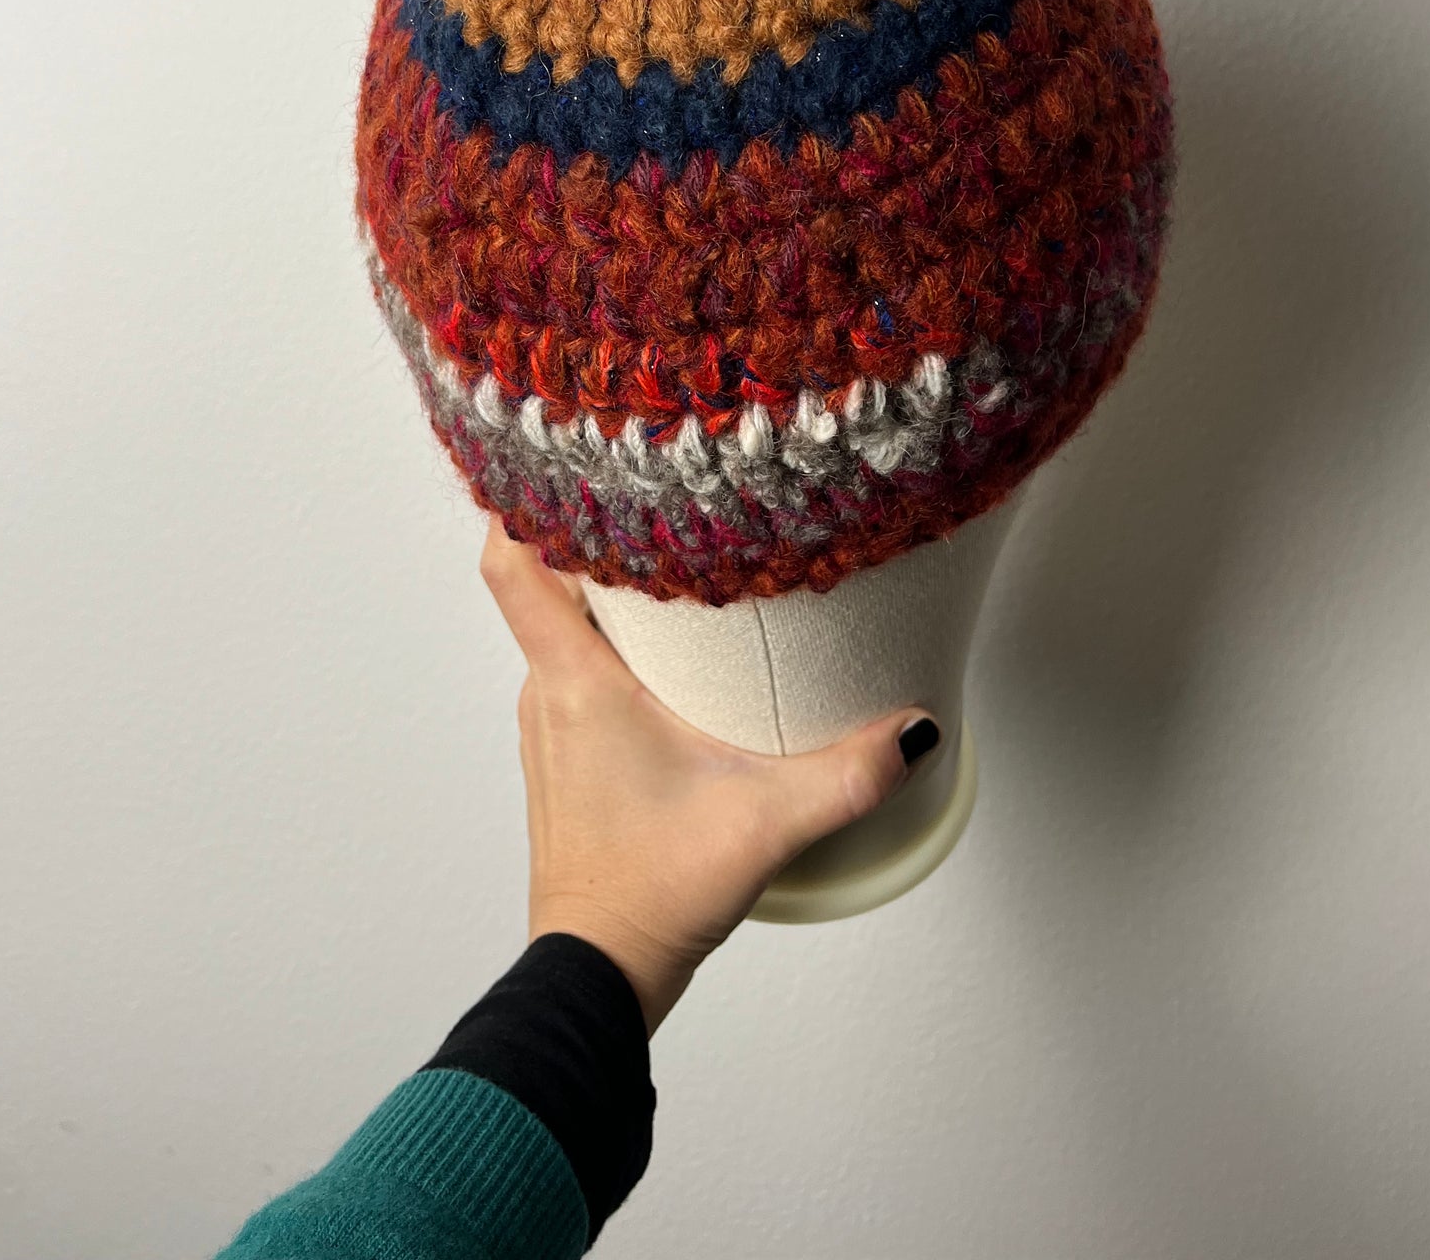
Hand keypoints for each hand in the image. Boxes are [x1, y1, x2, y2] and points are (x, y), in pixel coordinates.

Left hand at [480, 518, 940, 1034]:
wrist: (598, 975)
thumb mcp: (766, 824)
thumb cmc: (653, 895)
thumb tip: (917, 728)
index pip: (512, 563)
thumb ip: (850, 773)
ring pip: (562, 626)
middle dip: (595, 531)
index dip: (526, 499)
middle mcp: (548, 692)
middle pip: (545, 579)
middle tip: (658, 492)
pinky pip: (576, 669)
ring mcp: (552, 724)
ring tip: (679, 558)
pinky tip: (674, 652)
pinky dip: (612, 644)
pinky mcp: (566, 753)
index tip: (566, 453)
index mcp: (575, 682)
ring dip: (607, 592)